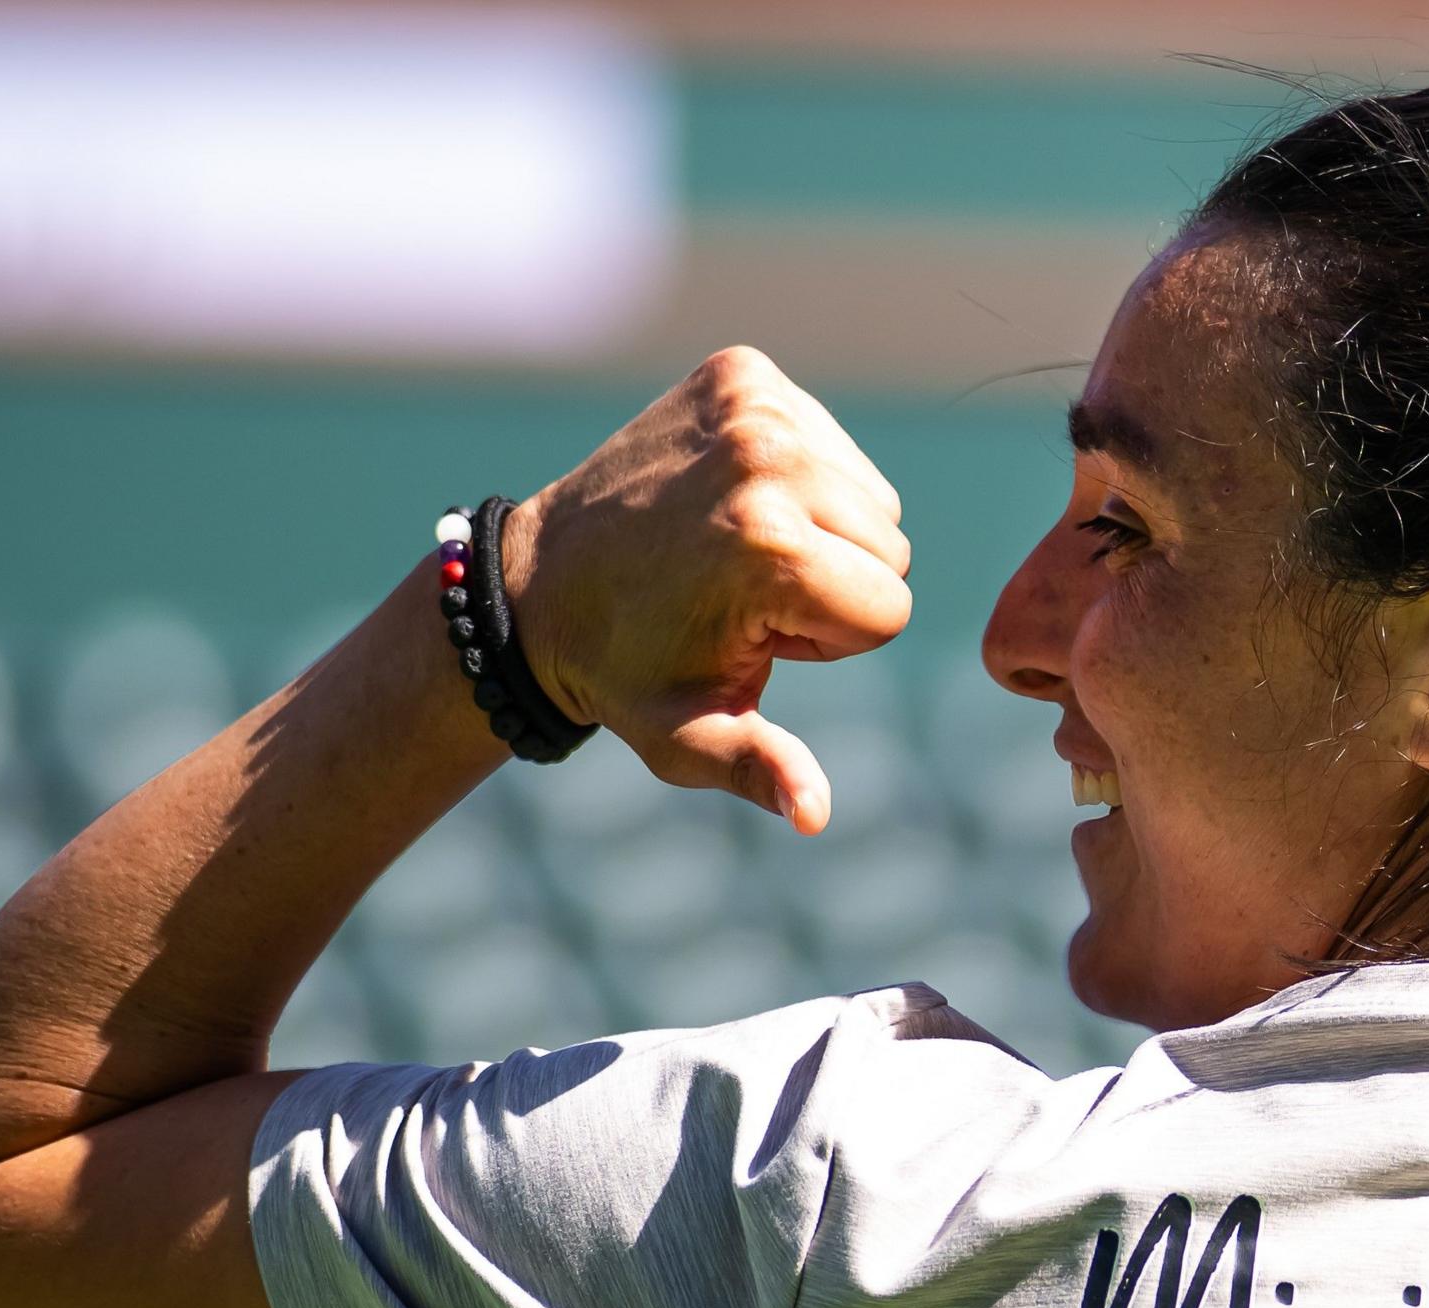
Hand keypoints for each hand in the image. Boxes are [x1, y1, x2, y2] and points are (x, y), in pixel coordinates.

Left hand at [502, 347, 910, 833]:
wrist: (538, 583)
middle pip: (888, 547)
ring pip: (869, 496)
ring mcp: (754, 405)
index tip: (756, 633)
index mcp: (769, 546)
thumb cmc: (624, 671)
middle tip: (740, 592)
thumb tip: (815, 815)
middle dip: (832, 581)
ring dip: (820, 530)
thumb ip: (761, 769)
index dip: (830, 640)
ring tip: (733, 549)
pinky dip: (798, 473)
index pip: (889, 607)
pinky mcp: (743, 372)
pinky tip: (729, 500)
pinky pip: (831, 440)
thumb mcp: (687, 736)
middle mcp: (768, 459)